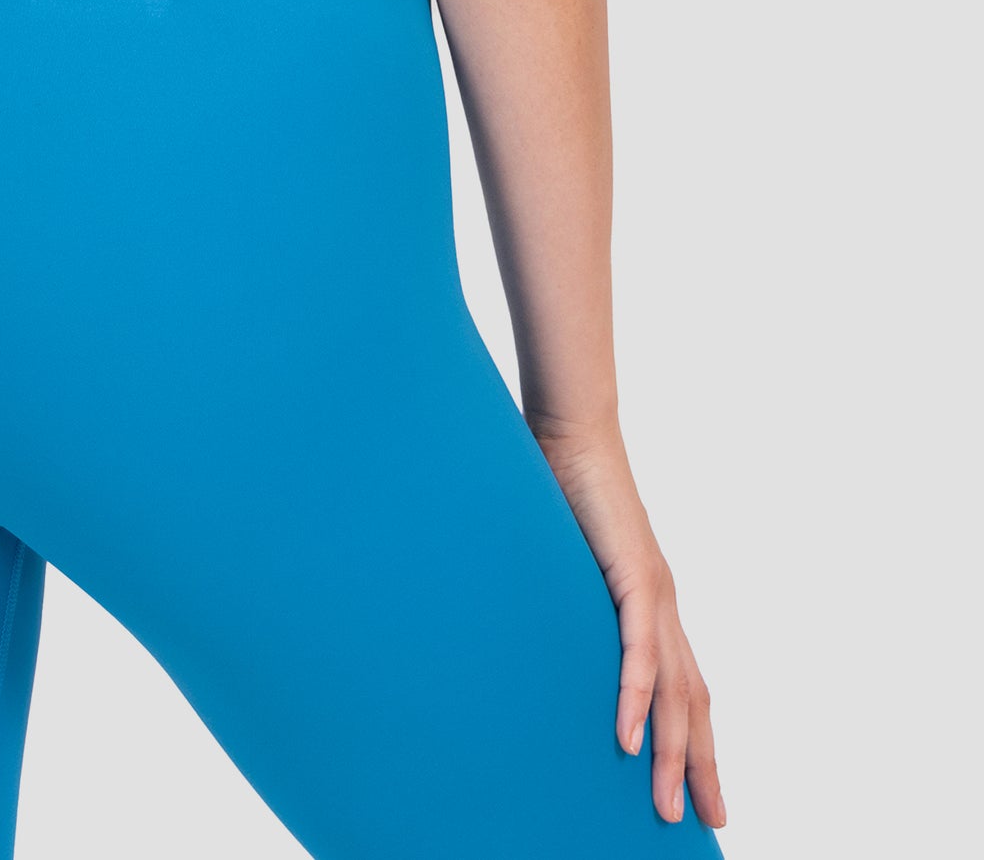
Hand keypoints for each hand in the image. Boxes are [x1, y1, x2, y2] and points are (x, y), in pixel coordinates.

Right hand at [535, 421, 726, 831]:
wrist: (572, 430)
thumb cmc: (562, 485)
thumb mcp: (567, 562)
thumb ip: (568, 598)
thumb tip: (539, 630)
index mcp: (651, 604)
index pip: (686, 686)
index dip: (699, 741)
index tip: (706, 791)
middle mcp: (663, 605)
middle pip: (694, 701)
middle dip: (704, 765)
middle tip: (711, 821)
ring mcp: (653, 591)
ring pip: (673, 690)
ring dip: (675, 753)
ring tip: (670, 807)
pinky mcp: (634, 575)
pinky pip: (638, 651)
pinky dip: (637, 698)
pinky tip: (631, 741)